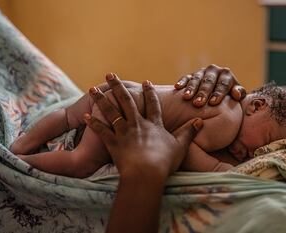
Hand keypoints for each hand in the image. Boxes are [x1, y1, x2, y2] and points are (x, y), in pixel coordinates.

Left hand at [85, 73, 202, 178]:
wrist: (147, 173)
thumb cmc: (164, 161)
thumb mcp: (180, 146)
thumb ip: (189, 132)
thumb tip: (200, 121)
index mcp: (154, 125)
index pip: (152, 104)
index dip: (149, 92)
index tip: (145, 81)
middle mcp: (137, 124)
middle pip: (127, 101)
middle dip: (118, 87)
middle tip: (110, 74)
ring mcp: (124, 132)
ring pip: (111, 112)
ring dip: (101, 99)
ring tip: (92, 88)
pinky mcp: (113, 143)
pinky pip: (101, 131)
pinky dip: (93, 123)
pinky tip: (85, 115)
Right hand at [175, 64, 246, 106]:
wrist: (218, 96)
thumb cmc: (229, 99)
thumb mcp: (237, 97)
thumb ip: (239, 94)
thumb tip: (236, 94)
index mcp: (226, 75)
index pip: (223, 84)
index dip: (218, 93)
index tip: (213, 103)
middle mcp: (214, 70)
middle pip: (209, 82)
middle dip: (203, 92)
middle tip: (198, 103)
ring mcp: (201, 72)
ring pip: (196, 79)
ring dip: (191, 88)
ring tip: (187, 97)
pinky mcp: (191, 75)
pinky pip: (186, 77)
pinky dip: (182, 82)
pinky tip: (177, 87)